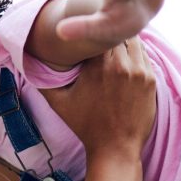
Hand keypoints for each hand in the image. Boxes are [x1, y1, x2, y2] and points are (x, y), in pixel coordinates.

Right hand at [42, 37, 156, 160]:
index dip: (92, 32)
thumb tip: (30, 62)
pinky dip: (136, 55)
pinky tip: (127, 63)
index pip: (97, 33)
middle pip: (116, 34)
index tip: (88, 38)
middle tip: (102, 41)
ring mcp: (138, 71)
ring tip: (115, 49)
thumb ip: (45, 81)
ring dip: (124, 42)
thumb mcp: (60, 104)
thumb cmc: (86, 126)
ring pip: (134, 41)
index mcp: (96, 66)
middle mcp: (119, 64)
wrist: (115, 148)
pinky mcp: (150, 80)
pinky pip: (144, 56)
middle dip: (109, 35)